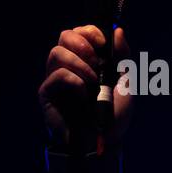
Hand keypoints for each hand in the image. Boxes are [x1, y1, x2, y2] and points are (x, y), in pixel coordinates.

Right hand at [38, 25, 132, 150]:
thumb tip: (118, 30)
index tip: (103, 42)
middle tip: (96, 61)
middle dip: (82, 43)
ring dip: (79, 63)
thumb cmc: (113, 115)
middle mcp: (68, 67)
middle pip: (64, 36)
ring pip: (57, 53)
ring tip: (93, 82)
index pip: (78, 33)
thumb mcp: (125, 82)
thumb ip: (122, 56)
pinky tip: (83, 95)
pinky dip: (74, 81)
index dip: (89, 31)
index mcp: (85, 61)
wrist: (105, 141)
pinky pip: (57, 76)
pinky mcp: (46, 94)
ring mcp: (55, 80)